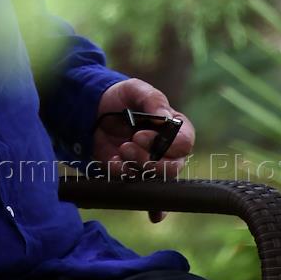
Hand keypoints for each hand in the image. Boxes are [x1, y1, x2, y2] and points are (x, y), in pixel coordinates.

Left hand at [93, 78, 194, 224]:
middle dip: (149, 160)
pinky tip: (113, 165)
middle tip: (127, 146)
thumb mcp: (136, 89)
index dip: (166, 143)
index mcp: (176, 129)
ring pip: (155, 181)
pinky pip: (137, 190)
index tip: (140, 134)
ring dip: (135, 169)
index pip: (185, 143)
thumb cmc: (123, 98)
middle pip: (172, 168)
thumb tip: (166, 118)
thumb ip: (153, 100)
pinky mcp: (134, 176)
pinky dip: (125, 181)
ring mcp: (151, 166)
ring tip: (119, 152)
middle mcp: (168, 151)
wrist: (95, 111)